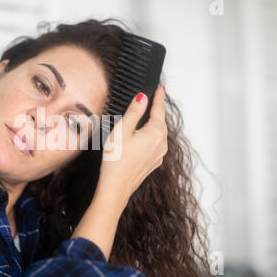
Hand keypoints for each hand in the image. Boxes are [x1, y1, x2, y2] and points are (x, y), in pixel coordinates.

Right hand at [97, 86, 167, 209]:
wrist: (115, 187)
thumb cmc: (116, 161)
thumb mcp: (122, 130)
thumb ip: (134, 112)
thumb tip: (143, 98)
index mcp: (155, 133)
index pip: (159, 110)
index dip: (159, 98)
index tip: (161, 88)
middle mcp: (161, 144)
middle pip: (160, 122)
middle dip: (156, 110)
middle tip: (152, 99)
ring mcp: (158, 155)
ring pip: (157, 133)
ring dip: (152, 124)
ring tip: (144, 117)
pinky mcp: (153, 163)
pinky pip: (154, 144)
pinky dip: (149, 136)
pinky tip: (140, 137)